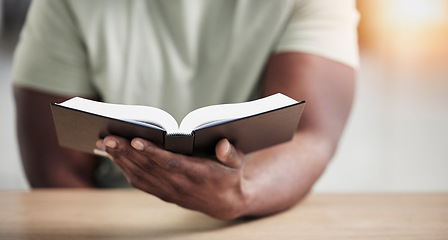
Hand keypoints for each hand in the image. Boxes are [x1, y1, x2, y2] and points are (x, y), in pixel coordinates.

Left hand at [96, 136, 249, 219]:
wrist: (225, 203)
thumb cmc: (230, 176)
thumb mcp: (237, 163)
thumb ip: (230, 153)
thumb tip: (222, 144)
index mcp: (197, 174)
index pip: (169, 163)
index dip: (151, 152)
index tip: (135, 140)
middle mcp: (180, 185)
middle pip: (148, 167)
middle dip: (126, 152)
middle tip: (107, 137)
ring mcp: (169, 191)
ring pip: (140, 175)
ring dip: (121, 159)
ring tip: (104, 143)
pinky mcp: (163, 193)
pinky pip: (140, 182)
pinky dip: (125, 169)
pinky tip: (115, 156)